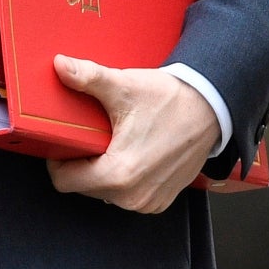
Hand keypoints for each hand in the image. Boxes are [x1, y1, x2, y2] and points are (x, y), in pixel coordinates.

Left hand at [44, 57, 219, 213]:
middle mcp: (133, 196)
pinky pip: (126, 196)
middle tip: (92, 136)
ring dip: (102, 172)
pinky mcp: (159, 202)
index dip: (58, 159)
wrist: (211, 108)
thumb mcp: (124, 86)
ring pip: (104, 193)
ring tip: (113, 143)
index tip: (66, 140)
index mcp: (119, 174)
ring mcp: (148, 202)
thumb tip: (61, 65)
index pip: (64, 181)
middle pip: (83, 187)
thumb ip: (88, 77)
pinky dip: (124, 179)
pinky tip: (132, 154)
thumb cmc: (171, 100)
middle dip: (82, 163)